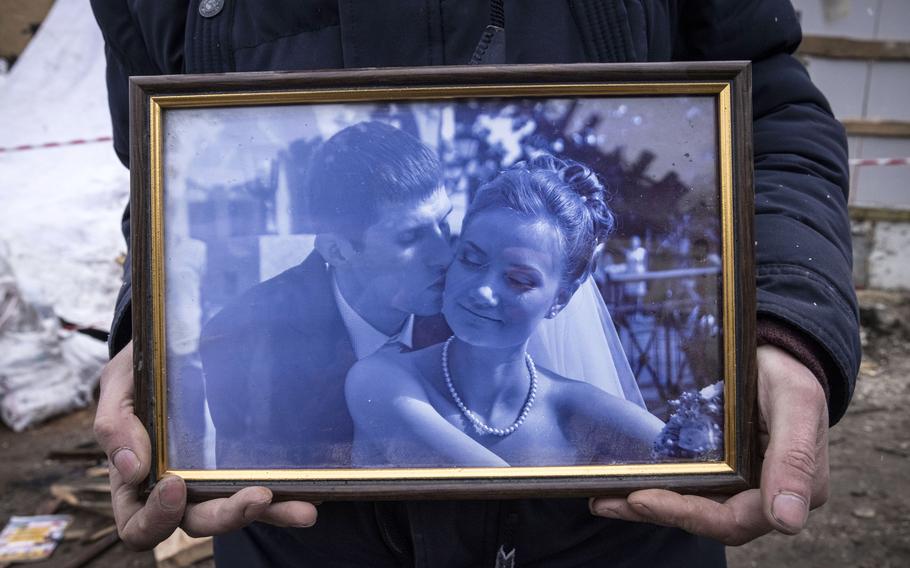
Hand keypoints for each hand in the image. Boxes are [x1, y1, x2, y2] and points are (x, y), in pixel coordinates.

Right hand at [94, 341, 317, 549]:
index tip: (175, 485)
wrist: (178, 347)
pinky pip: (264, 493)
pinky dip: (287, 499)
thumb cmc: (141, 371)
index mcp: (135, 483)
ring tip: (302, 509)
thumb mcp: (120, 384)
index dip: (156, 518)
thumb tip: (133, 468)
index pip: (139, 525)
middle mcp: (175, 493)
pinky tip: (310, 496)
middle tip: (258, 496)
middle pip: (196, 524)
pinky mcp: (242, 469)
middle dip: (228, 515)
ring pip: (237, 512)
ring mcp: (211, 483)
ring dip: (271, 514)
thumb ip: (115, 422)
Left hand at [589, 344, 828, 544]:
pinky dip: (655, 488)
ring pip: (691, 507)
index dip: (686, 514)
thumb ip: (794, 460)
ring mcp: (739, 486)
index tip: (642, 498)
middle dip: (655, 511)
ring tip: (602, 498)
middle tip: (606, 500)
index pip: (732, 521)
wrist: (780, 357)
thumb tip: (786, 521)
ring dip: (646, 506)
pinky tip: (620, 484)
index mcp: (792, 492)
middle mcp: (763, 498)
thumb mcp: (796, 405)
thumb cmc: (790, 377)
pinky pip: (688, 488)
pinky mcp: (720, 472)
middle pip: (705, 519)